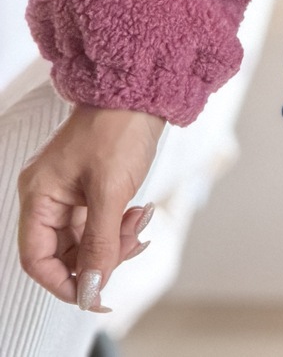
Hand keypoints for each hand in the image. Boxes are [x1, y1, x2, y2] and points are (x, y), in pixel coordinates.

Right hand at [17, 102, 167, 312]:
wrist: (143, 88)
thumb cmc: (120, 128)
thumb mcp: (111, 192)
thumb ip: (100, 244)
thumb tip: (92, 288)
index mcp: (39, 195)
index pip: (37, 258)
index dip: (64, 282)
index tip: (95, 294)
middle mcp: (49, 195)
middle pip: (65, 251)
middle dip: (100, 256)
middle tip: (131, 244)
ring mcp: (70, 190)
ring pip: (87, 238)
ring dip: (116, 240)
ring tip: (139, 221)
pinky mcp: (91, 185)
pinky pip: (100, 221)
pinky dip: (120, 225)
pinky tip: (140, 213)